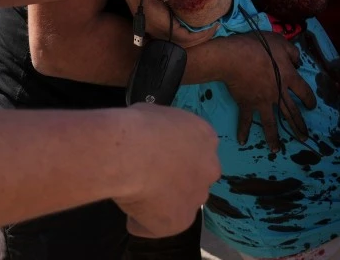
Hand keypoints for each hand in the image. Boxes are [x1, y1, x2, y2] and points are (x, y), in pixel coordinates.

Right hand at [114, 104, 220, 237]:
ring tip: (135, 192)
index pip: (196, 151)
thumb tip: (154, 137)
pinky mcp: (181, 222)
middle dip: (175, 180)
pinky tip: (129, 207)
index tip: (157, 155)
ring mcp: (198, 197)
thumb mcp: (155, 114)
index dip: (174, 155)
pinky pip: (157, 226)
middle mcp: (210, 169)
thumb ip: (164, 131)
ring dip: (161, 202)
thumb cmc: (139, 127)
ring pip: (179, 204)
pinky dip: (141, 221)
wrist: (132, 154)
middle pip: (194, 179)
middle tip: (148, 176)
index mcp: (206, 137)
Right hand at [220, 32, 315, 150]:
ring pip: (271, 123)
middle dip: (298, 126)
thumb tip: (298, 61)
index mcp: (289, 78)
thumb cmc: (259, 47)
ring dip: (274, 138)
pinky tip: (242, 141)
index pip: (304, 91)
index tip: (312, 106)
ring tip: (277, 150)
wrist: (235, 58)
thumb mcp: (280, 42)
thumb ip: (292, 53)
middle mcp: (278, 94)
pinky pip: (246, 120)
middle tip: (304, 137)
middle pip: (291, 113)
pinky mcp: (247, 104)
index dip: (310, 99)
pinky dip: (243, 130)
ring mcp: (263, 101)